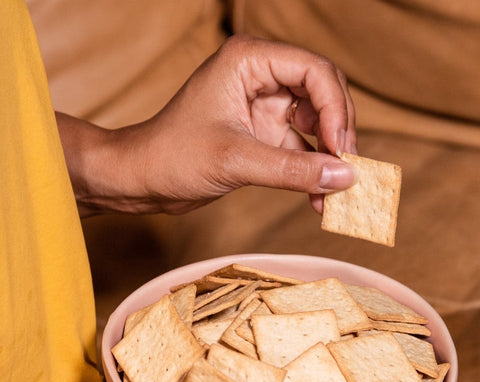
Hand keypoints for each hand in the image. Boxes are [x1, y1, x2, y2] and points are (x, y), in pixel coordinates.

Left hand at [59, 35, 356, 216]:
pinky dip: (310, 173)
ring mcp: (263, 107)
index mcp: (250, 60)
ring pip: (314, 125)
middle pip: (322, 96)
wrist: (142, 180)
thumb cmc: (173, 156)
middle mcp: (261, 77)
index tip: (342, 150)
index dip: (336, 109)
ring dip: (327, 159)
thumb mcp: (236, 160)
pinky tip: (318, 199)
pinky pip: (299, 150)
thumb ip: (293, 169)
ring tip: (335, 193)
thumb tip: (344, 178)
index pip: (314, 71)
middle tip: (347, 172)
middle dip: (337, 134)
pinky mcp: (261, 135)